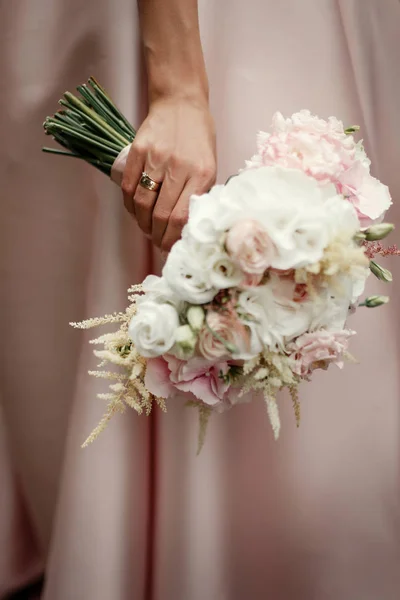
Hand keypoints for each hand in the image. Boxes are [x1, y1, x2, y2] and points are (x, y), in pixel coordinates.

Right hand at [121, 95, 215, 251]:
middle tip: (157, 242)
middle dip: (157, 236)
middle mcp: (178, 166)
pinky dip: (130, 205)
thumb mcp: (209, 166)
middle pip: (160, 214)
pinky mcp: (138, 149)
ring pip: (142, 203)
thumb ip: (198, 194)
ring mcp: (156, 157)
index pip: (181, 218)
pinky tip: (136, 212)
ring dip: (142, 223)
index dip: (172, 239)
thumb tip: (183, 229)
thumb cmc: (199, 139)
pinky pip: (129, 186)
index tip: (170, 247)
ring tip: (147, 229)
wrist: (181, 103)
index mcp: (201, 173)